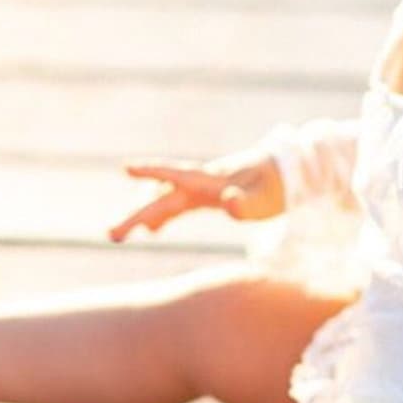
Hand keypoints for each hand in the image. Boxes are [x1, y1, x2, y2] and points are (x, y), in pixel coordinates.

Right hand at [108, 147, 284, 241]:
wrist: (290, 173)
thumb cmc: (278, 186)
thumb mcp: (265, 199)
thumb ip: (247, 202)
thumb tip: (228, 202)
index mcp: (212, 180)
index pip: (177, 175)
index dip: (152, 173)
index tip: (126, 168)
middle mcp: (202, 182)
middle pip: (163, 196)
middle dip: (136, 213)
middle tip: (112, 234)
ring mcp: (204, 189)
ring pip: (166, 200)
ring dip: (143, 214)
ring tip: (120, 234)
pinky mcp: (209, 196)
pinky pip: (178, 206)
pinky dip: (162, 216)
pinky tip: (152, 231)